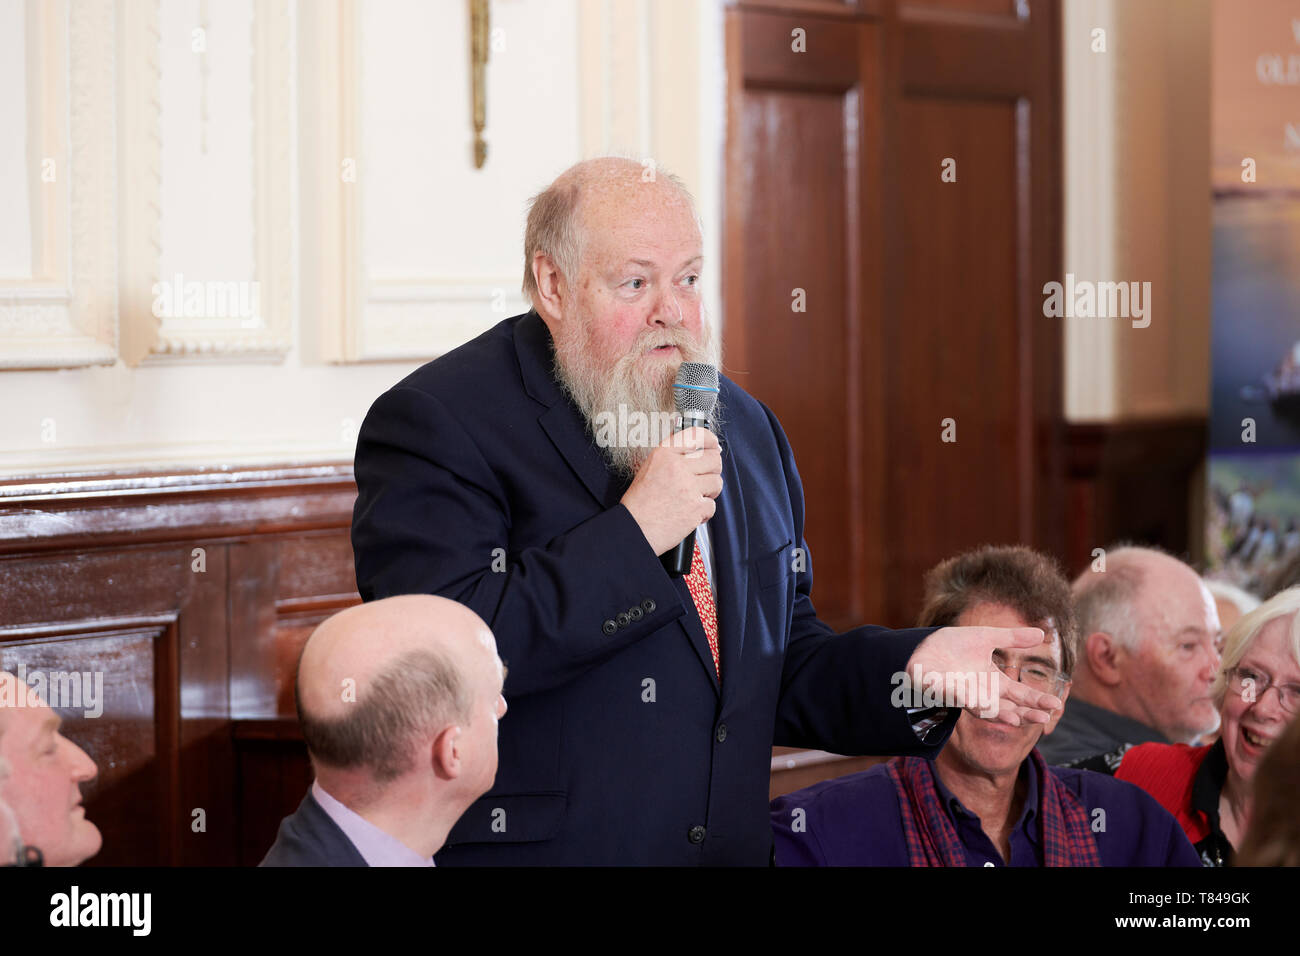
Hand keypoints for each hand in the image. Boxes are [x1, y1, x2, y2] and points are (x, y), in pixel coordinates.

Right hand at [621, 426, 722, 554]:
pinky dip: (704, 512)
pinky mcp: (695, 508)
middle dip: (713, 469)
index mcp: (664, 454)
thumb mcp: (648, 468)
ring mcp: (688, 487)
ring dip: (710, 491)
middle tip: (705, 477)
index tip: (713, 446)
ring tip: (695, 497)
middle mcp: (677, 467)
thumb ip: (671, 456)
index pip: (696, 435)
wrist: (634, 529)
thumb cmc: (639, 503)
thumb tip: (696, 450)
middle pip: (714, 459)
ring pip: (716, 482)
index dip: (710, 440)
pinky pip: (712, 505)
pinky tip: (691, 513)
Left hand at [905, 626, 1062, 726]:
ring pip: (982, 710)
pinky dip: (966, 700)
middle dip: (1025, 714)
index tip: (1056, 705)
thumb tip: (1042, 632)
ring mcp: (961, 695)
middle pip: (1007, 709)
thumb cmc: (956, 646)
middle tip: (1044, 718)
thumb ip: (1012, 638)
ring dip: (998, 714)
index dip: (1037, 701)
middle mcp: (981, 694)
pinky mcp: (940, 690)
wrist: (924, 647)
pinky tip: (979, 702)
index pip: (1020, 696)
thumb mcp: (987, 637)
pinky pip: (954, 697)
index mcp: (993, 683)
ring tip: (1015, 719)